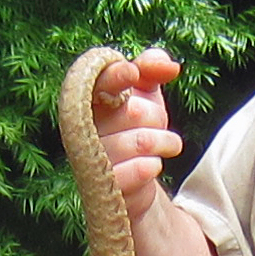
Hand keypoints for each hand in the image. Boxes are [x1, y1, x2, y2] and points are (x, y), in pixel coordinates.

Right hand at [93, 48, 182, 219]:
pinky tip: (152, 166)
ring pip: (140, 142)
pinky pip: (137, 170)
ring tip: (168, 146)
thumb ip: (151, 68)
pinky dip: (152, 166)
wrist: (139, 178)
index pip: (99, 81)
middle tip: (159, 125)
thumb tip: (169, 66)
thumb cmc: (138, 130)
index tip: (133, 74)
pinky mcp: (102, 189)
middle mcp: (84, 129)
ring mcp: (90, 161)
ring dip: (163, 142)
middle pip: (133, 111)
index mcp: (91, 101)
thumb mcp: (146, 93)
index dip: (116, 75)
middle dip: (156, 117)